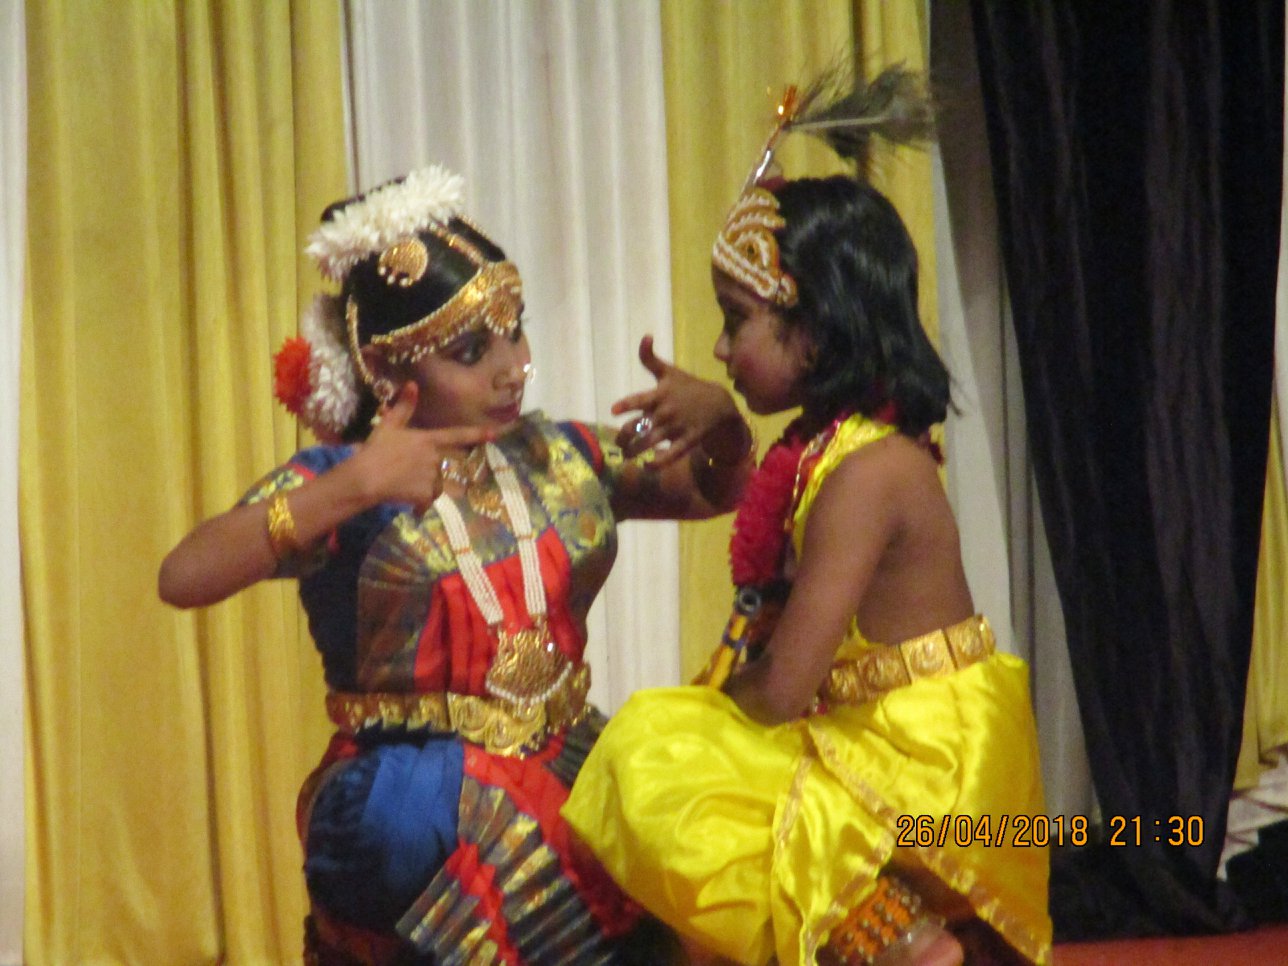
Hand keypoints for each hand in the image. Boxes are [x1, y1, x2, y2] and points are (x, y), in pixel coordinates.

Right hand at [356, 382, 493, 511]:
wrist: (367, 477)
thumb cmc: (376, 449)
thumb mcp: (388, 425)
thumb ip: (403, 407)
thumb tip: (413, 384)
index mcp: (428, 440)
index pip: (457, 435)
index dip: (476, 434)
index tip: (494, 434)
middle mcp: (434, 457)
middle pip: (441, 463)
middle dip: (429, 468)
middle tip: (406, 471)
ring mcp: (432, 476)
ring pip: (436, 482)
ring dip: (426, 485)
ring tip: (404, 484)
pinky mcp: (427, 494)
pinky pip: (429, 499)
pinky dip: (421, 503)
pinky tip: (409, 502)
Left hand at [612, 336, 745, 467]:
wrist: (719, 403)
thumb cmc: (688, 387)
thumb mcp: (670, 372)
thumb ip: (650, 358)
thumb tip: (645, 336)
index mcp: (661, 394)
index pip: (640, 399)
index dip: (627, 404)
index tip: (614, 410)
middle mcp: (667, 412)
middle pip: (640, 426)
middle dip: (624, 436)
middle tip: (618, 442)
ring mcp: (677, 428)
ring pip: (651, 443)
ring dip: (634, 451)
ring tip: (625, 455)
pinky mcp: (687, 442)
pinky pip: (671, 456)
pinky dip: (658, 463)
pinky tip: (647, 466)